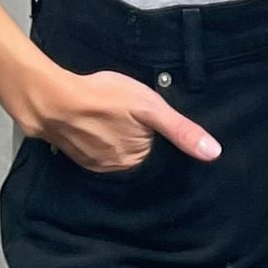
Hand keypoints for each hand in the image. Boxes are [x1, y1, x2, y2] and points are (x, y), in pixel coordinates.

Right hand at [25, 62, 222, 173]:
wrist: (53, 100)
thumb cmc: (104, 98)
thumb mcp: (150, 107)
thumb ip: (181, 130)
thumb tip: (214, 153)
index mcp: (138, 161)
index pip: (160, 156)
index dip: (161, 140)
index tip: (155, 125)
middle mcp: (118, 169)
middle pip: (139, 154)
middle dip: (141, 139)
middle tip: (133, 116)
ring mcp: (96, 163)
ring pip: (118, 152)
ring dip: (119, 138)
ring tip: (115, 118)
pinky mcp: (78, 154)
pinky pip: (98, 150)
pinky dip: (101, 138)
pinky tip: (99, 123)